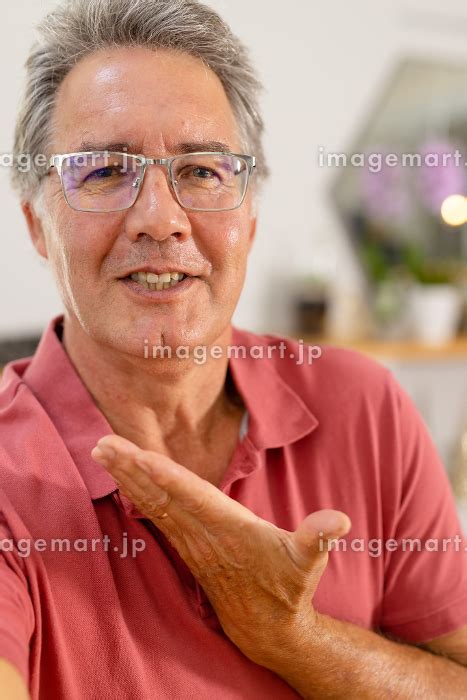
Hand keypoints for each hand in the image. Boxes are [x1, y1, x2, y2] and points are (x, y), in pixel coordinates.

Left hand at [91, 435, 350, 667]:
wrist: (268, 629)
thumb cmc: (290, 588)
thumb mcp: (309, 562)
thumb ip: (318, 537)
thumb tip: (338, 520)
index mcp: (231, 530)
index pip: (192, 498)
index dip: (165, 477)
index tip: (137, 456)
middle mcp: (204, 534)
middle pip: (161, 496)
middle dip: (131, 469)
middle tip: (102, 443)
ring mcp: (191, 542)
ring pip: (152, 504)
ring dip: (127, 478)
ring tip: (103, 452)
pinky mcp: (187, 547)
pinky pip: (156, 515)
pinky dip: (137, 494)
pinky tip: (122, 479)